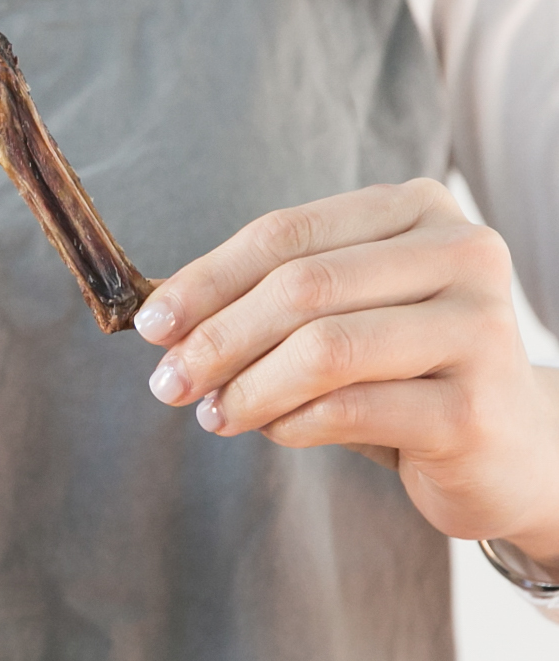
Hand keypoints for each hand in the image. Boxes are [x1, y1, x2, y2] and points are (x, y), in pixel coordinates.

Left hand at [135, 179, 558, 573]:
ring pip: (325, 348)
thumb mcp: (340, 316)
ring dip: (247, 386)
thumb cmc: (404, 372)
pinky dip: (291, 423)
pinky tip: (269, 430)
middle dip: (216, 337)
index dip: (206, 279)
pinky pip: (351, 409)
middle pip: (302, 286)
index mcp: (416, 210)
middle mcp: (461, 252)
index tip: (151, 324)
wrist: (510, 450)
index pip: (285, 234)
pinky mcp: (477, 407)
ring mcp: (479, 328)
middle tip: (166, 382)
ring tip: (210, 413)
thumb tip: (162, 317)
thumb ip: (268, 300)